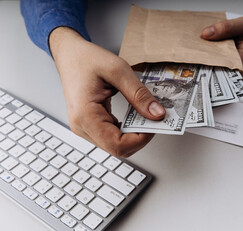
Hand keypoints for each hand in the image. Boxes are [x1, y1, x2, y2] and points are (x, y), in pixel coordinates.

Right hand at [49, 27, 165, 156]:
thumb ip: (139, 95)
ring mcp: (84, 127)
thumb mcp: (118, 71)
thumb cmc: (86, 59)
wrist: (69, 53)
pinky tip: (134, 117)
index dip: (141, 139)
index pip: (117, 145)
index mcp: (85, 115)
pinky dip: (126, 130)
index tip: (154, 124)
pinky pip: (111, 136)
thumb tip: (157, 114)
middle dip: (140, 138)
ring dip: (133, 135)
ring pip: (115, 145)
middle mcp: (82, 126)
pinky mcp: (88, 125)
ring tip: (144, 117)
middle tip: (153, 120)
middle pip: (117, 149)